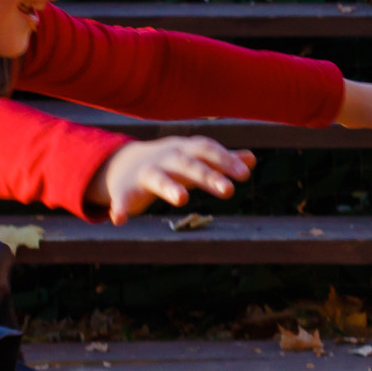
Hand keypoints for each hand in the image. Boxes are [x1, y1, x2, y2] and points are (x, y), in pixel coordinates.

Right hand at [90, 137, 254, 223]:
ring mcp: (144, 173)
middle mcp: (166, 159)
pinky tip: (119, 220)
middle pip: (187, 164)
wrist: (122, 164)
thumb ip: (221, 160)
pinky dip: (120, 207)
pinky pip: (122, 198)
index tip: (245, 174)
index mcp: (185, 151)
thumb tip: (251, 159)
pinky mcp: (125, 190)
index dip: (225, 161)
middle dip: (207, 176)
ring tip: (182, 200)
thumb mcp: (194, 159)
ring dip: (169, 188)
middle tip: (229, 191)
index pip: (207, 150)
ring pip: (157, 178)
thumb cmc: (170, 163)